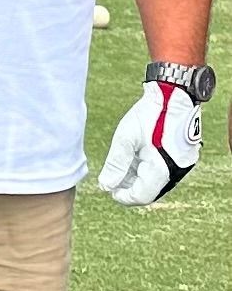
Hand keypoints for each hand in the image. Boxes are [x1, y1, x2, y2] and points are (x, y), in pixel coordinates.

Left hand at [99, 81, 201, 205]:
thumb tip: (105, 186)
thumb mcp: (126, 138)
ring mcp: (182, 165)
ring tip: (122, 164)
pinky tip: (136, 156)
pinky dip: (149, 168)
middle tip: (112, 175)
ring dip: (138, 177)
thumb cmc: (149, 115)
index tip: (108, 188)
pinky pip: (164, 170)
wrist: (175, 94)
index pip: (141, 196)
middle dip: (128, 186)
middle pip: (149, 189)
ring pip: (156, 180)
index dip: (123, 196)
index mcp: (162, 170)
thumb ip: (116, 164)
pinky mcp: (184, 156)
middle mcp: (176, 172)